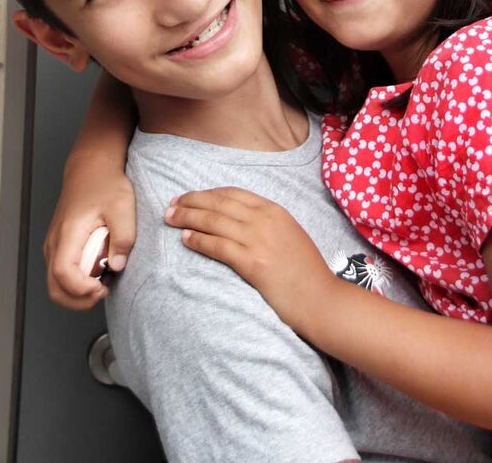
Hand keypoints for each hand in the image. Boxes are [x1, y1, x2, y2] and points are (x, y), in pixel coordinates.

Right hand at [44, 156, 135, 309]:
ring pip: (56, 283)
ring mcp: (54, 245)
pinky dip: (77, 282)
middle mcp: (55, 242)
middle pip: (54, 288)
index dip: (81, 290)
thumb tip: (117, 266)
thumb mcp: (123, 207)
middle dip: (78, 300)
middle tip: (104, 292)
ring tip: (105, 281)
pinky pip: (61, 273)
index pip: (63, 273)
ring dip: (78, 292)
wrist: (91, 169)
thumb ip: (123, 237)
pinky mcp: (59, 246)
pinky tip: (99, 273)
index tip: (103, 288)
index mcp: (69, 233)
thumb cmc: (107, 185)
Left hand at [165, 187, 336, 329]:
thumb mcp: (290, 235)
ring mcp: (259, 239)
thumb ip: (267, 224)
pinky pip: (217, 245)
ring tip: (170, 219)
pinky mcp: (252, 262)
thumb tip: (239, 221)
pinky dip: (198, 240)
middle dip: (191, 202)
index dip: (207, 193)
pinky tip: (185, 239)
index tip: (190, 196)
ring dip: (188, 218)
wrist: (320, 297)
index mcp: (275, 210)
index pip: (232, 193)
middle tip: (171, 205)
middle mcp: (265, 219)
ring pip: (214, 221)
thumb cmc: (306, 271)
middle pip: (219, 203)